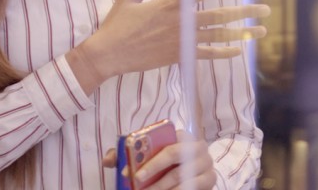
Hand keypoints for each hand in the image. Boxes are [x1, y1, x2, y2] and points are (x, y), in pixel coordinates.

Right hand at [67, 0, 269, 92]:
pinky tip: (238, 51)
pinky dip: (223, 53)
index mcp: (169, 4)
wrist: (109, 54)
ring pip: (218, 37)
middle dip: (244, 11)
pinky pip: (206, 55)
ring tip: (260, 32)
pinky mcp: (178, 57)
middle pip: (219, 16)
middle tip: (266, 10)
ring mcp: (181, 41)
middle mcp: (180, 22)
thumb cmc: (117, 24)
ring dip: (242, 33)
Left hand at [101, 131, 215, 189]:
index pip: (164, 143)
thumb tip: (106, 161)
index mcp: (182, 134)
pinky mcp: (210, 181)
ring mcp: (206, 165)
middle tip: (137, 183)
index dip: (147, 158)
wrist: (192, 170)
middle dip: (153, 172)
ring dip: (160, 188)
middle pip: (173, 157)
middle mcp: (197, 147)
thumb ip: (126, 153)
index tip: (129, 172)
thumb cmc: (165, 160)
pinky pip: (191, 189)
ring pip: (180, 178)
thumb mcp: (148, 155)